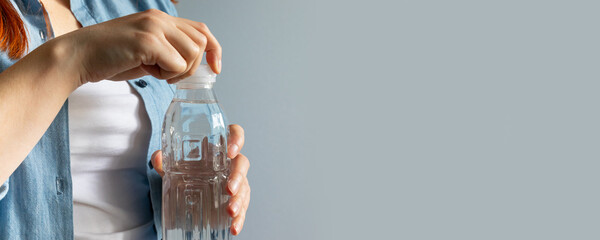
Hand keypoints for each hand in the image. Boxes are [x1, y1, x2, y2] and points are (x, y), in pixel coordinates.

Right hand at [51, 9, 220, 84]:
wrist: (79, 57)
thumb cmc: (109, 58)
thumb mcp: (146, 50)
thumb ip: (168, 51)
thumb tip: (193, 64)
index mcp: (161, 19)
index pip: (202, 30)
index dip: (214, 50)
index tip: (216, 68)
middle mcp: (160, 19)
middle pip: (201, 44)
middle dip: (191, 67)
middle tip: (167, 74)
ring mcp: (154, 28)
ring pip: (192, 55)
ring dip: (178, 72)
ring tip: (155, 72)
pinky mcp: (147, 41)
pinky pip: (177, 65)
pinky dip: (166, 75)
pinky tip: (148, 71)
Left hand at [151, 124, 249, 234]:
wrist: (187, 187)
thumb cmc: (186, 170)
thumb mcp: (174, 165)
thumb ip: (165, 161)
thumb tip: (158, 158)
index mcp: (219, 147)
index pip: (235, 134)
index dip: (237, 139)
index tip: (230, 151)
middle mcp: (230, 162)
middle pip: (242, 163)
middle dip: (238, 176)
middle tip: (229, 189)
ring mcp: (235, 181)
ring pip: (244, 187)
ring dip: (240, 200)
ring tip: (230, 211)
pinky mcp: (235, 199)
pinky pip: (242, 207)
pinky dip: (240, 218)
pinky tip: (234, 227)